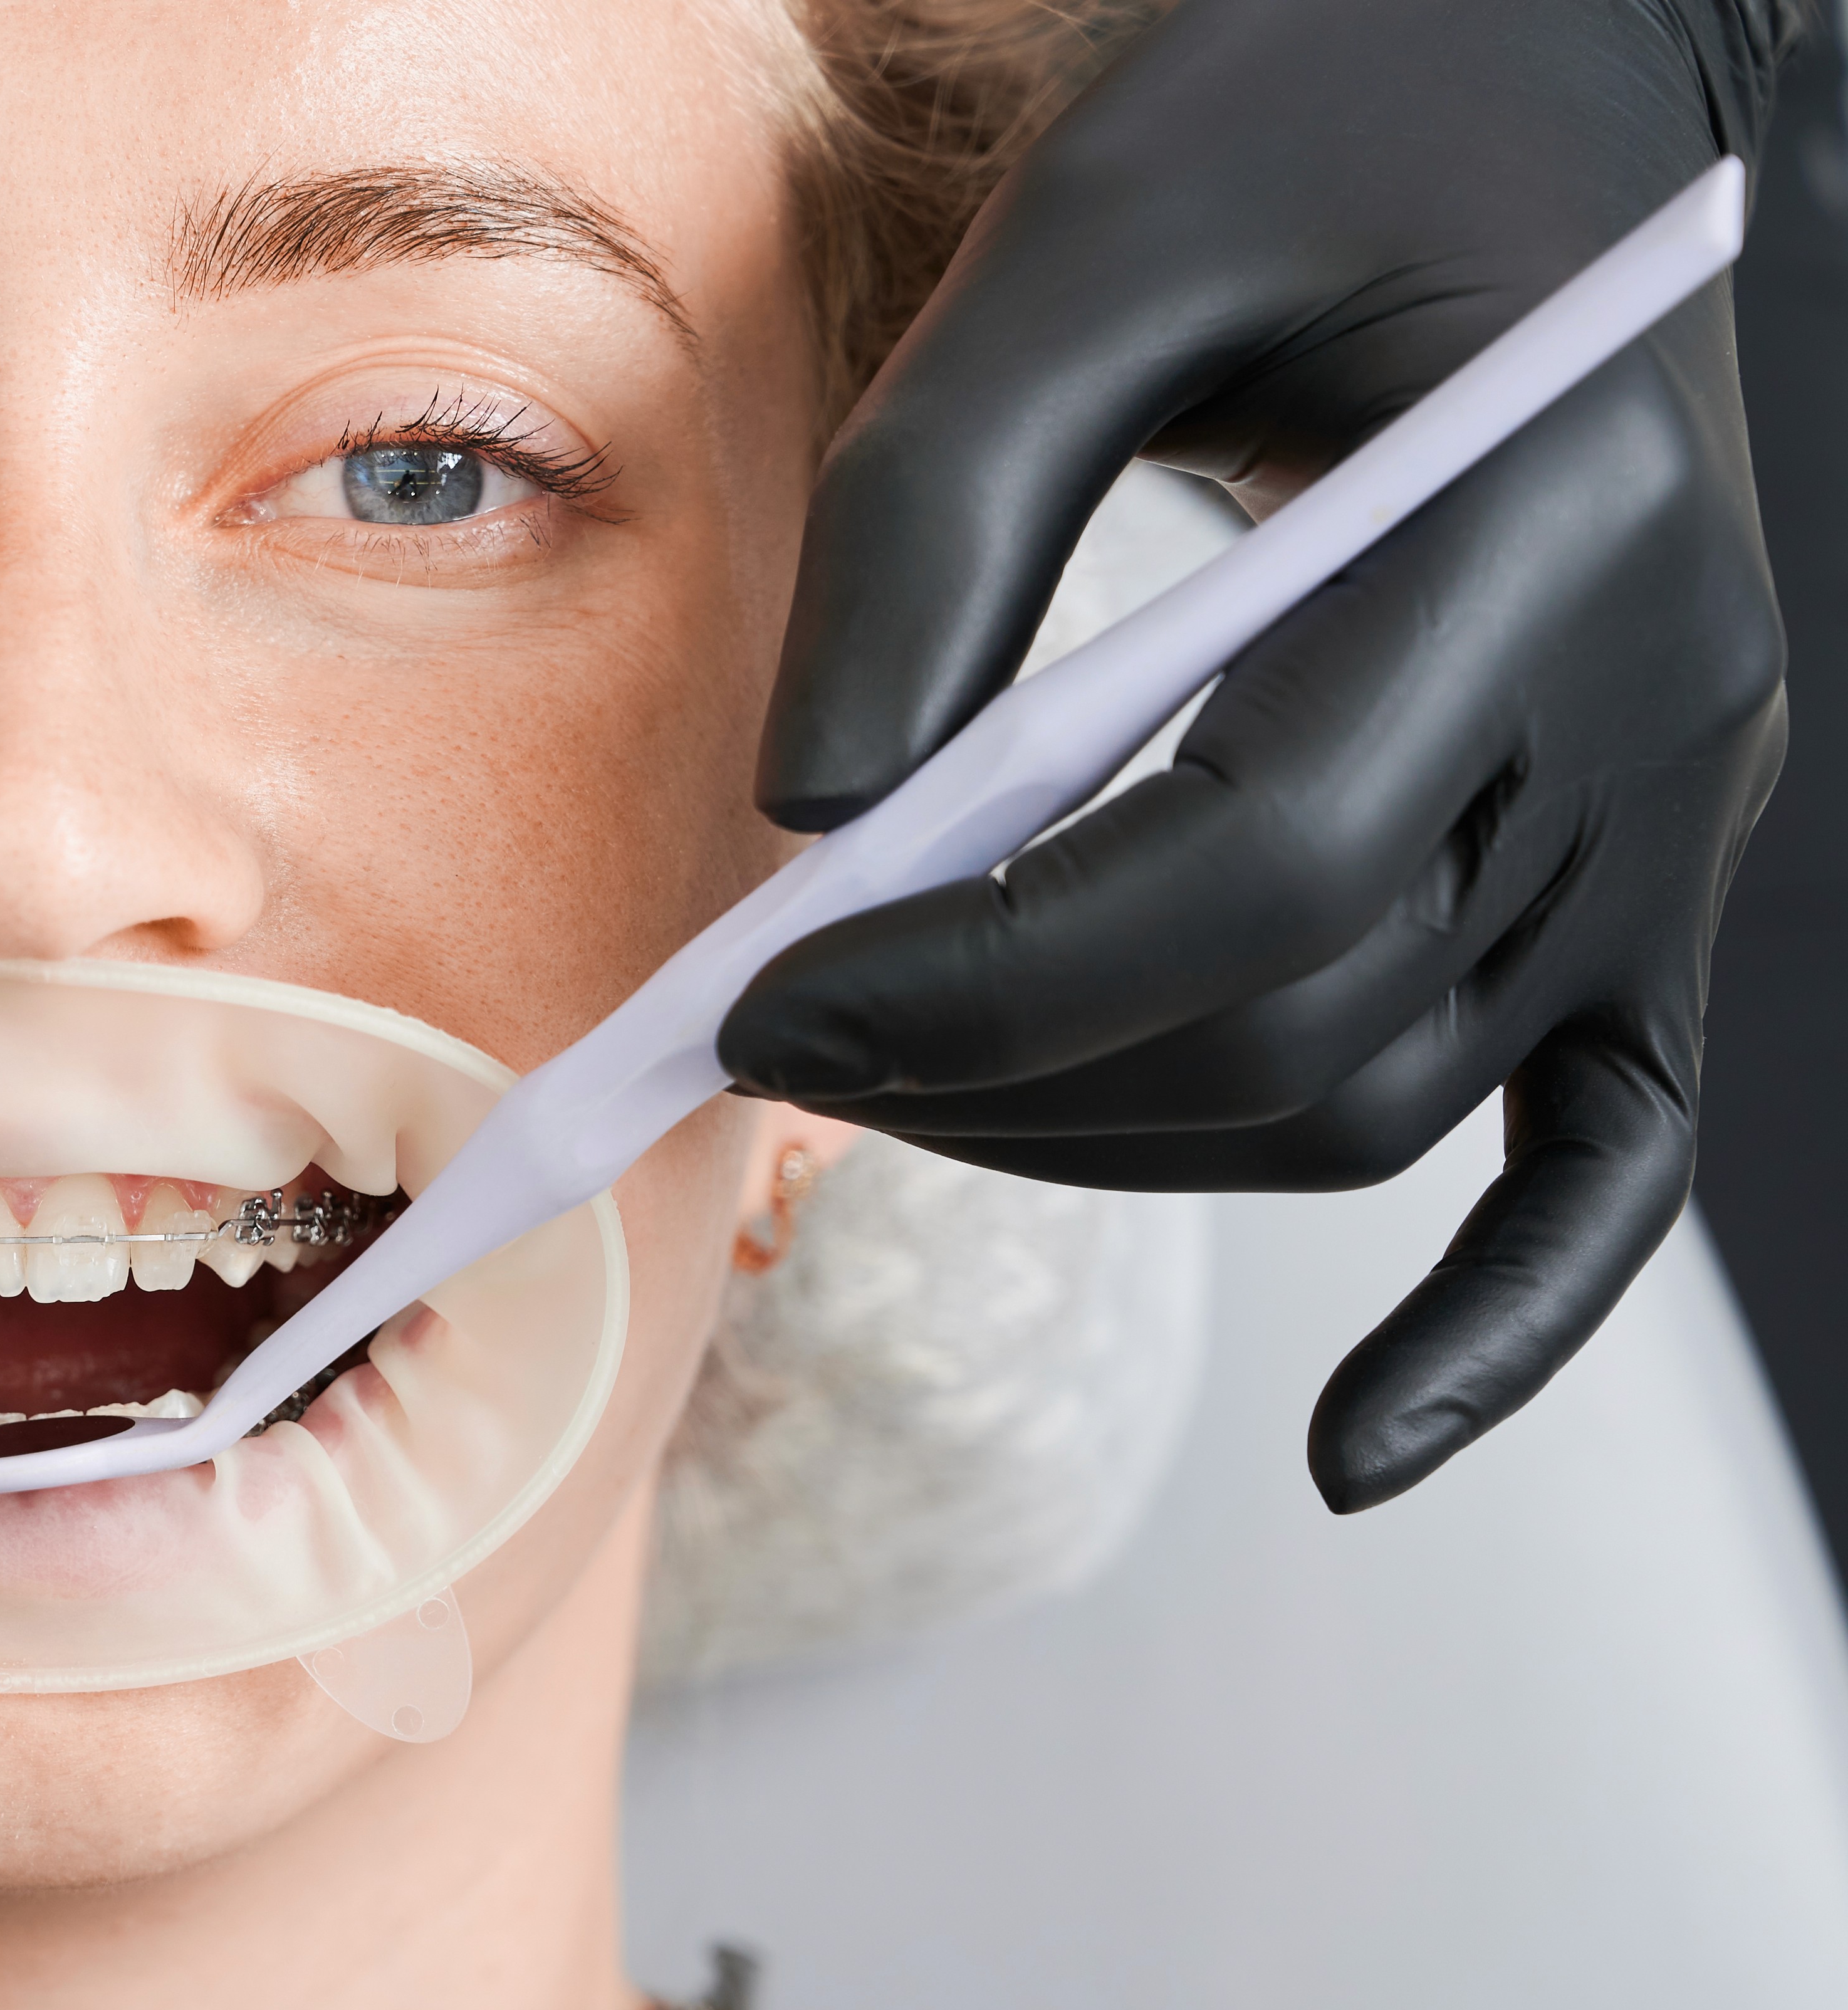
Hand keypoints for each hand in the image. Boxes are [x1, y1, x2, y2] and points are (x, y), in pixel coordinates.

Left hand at [722, 0, 1793, 1509]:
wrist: (1538, 67)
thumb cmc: (1312, 104)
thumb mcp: (1094, 234)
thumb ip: (943, 509)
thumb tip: (816, 818)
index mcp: (1545, 525)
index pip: (1254, 867)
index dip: (978, 977)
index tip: (752, 995)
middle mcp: (1655, 701)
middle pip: (1303, 1016)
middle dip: (1001, 1073)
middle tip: (769, 1035)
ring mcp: (1677, 807)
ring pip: (1378, 1097)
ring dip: (1110, 1137)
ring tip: (892, 1076)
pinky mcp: (1649, 869)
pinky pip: (1605, 1153)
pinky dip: (1495, 1323)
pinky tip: (1356, 1450)